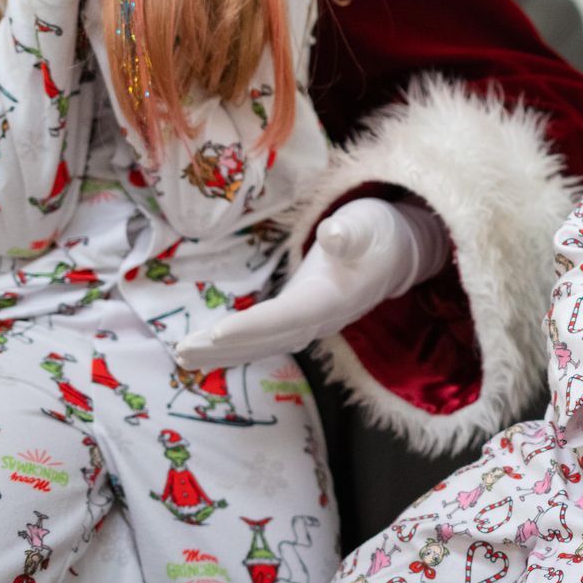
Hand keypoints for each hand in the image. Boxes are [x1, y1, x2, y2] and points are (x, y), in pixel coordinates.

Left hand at [173, 197, 449, 368]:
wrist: (400, 253)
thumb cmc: (379, 234)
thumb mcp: (367, 224)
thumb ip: (350, 233)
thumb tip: (333, 234)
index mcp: (334, 298)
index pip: (286, 317)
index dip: (250, 327)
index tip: (214, 333)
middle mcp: (322, 319)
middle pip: (268, 339)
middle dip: (225, 349)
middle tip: (181, 353)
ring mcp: (313, 323)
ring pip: (265, 345)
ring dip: (225, 354)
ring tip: (184, 358)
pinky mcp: (304, 319)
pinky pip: (267, 340)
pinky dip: (237, 348)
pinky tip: (210, 350)